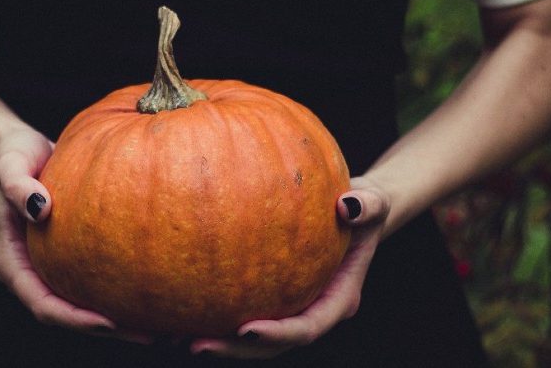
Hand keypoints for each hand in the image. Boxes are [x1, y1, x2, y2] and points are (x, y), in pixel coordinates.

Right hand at [0, 127, 153, 344]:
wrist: (20, 147)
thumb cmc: (13, 155)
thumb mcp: (11, 164)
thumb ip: (18, 186)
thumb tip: (41, 209)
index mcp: (12, 264)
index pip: (43, 305)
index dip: (74, 319)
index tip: (109, 322)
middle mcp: (32, 273)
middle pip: (68, 315)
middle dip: (107, 329)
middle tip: (150, 335)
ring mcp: (51, 268)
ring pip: (84, 305)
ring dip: (119, 319)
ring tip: (162, 325)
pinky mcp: (70, 257)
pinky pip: (96, 281)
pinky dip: (121, 291)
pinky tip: (155, 290)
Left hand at [189, 177, 390, 358]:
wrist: (353, 212)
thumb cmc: (362, 206)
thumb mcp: (374, 201)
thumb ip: (368, 205)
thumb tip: (348, 206)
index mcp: (337, 300)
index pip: (306, 328)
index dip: (278, 335)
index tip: (246, 330)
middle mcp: (310, 311)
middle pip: (272, 345)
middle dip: (235, 350)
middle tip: (196, 344)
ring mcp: (288, 307)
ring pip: (251, 337)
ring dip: (217, 341)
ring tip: (175, 337)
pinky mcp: (269, 297)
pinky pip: (239, 310)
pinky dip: (212, 314)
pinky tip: (177, 309)